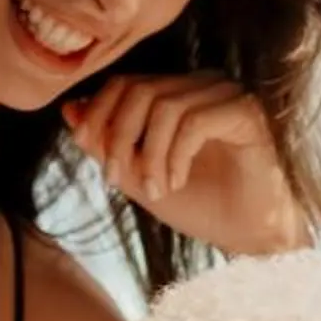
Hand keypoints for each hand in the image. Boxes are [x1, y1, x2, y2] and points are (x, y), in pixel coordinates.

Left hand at [64, 73, 307, 257]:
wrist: (250, 238)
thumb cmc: (201, 206)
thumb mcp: (138, 177)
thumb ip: (107, 145)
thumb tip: (70, 109)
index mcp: (177, 93)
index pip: (125, 83)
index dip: (100, 117)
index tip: (101, 165)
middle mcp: (202, 85)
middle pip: (139, 89)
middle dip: (118, 137)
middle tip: (117, 179)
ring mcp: (227, 95)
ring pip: (165, 105)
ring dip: (149, 155)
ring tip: (155, 190)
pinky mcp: (247, 113)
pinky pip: (195, 121)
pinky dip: (175, 156)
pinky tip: (176, 182)